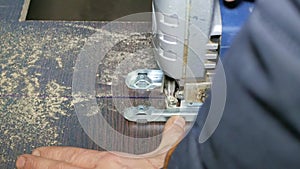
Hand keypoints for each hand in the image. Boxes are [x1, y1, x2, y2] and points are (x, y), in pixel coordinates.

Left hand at [16, 116, 185, 168]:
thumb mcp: (164, 151)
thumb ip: (167, 135)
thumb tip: (176, 123)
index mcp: (111, 162)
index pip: (75, 155)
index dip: (56, 153)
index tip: (41, 151)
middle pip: (63, 168)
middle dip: (41, 163)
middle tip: (23, 160)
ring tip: (29, 168)